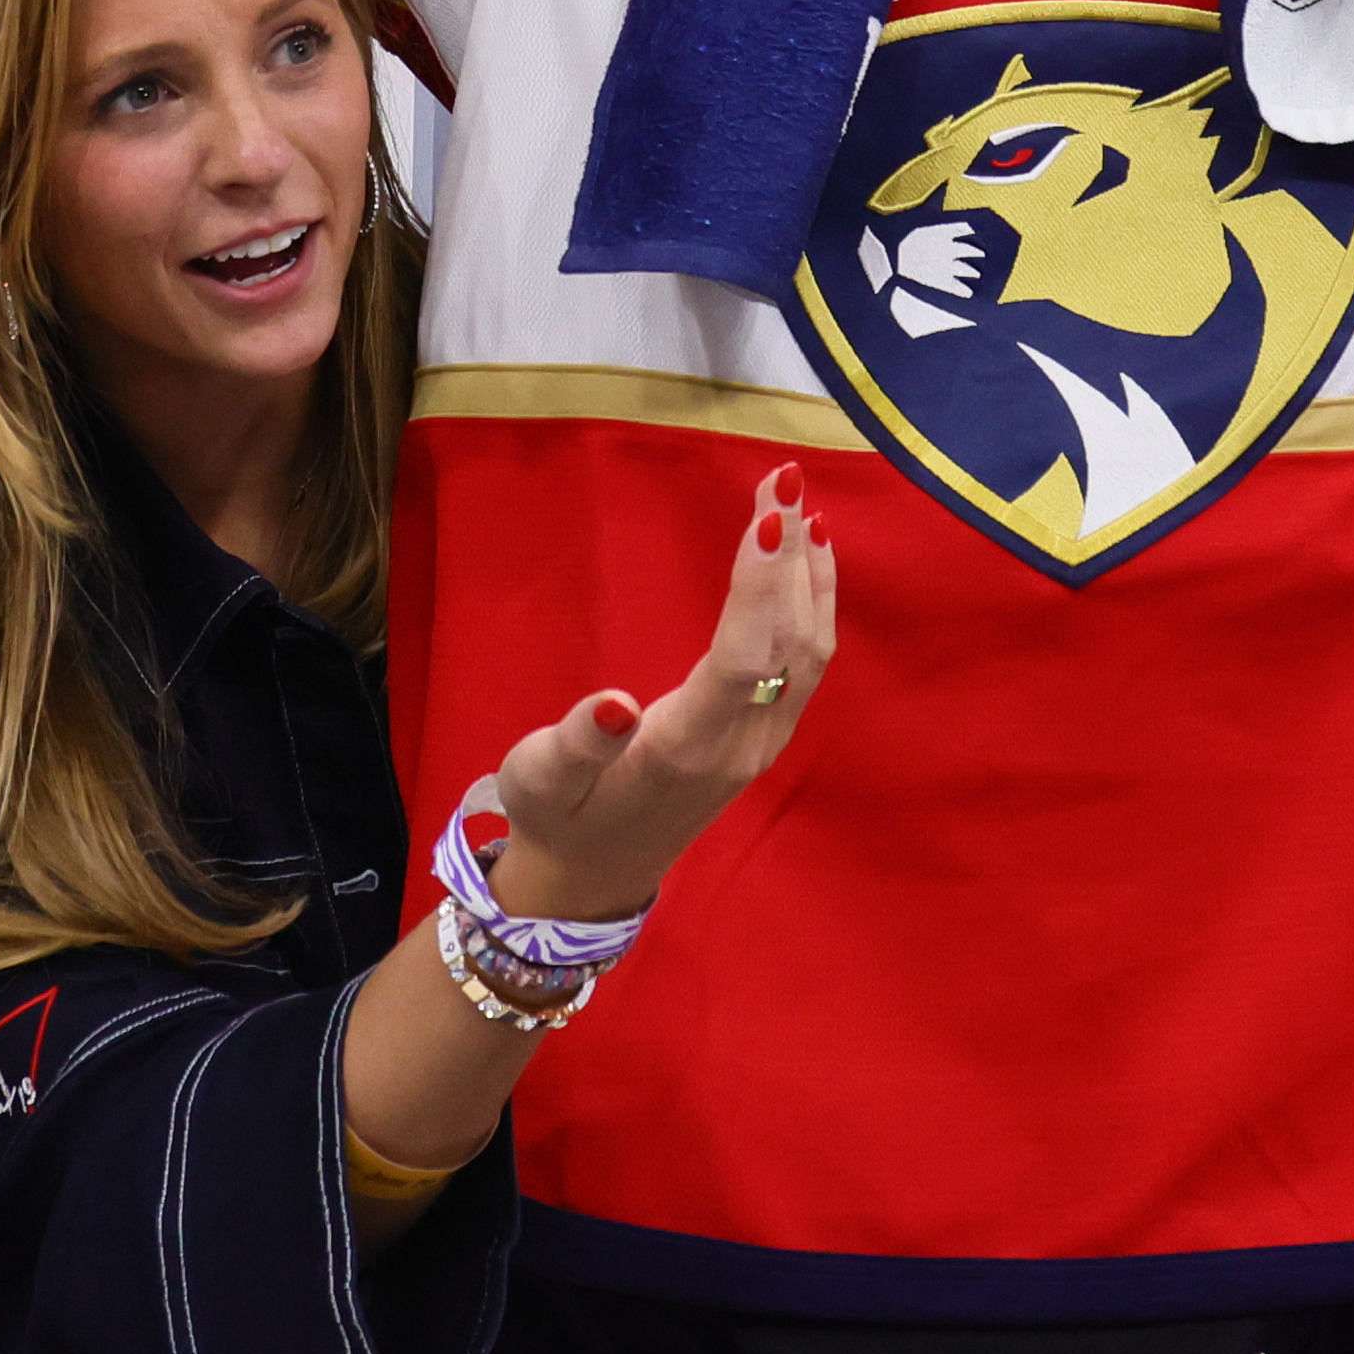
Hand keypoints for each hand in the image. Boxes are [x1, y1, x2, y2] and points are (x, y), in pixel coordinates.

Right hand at [483, 474, 834, 920]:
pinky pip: (807, 663)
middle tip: (784, 476)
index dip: (761, 588)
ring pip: (809, 652)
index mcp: (685, 748)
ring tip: (801, 502)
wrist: (593, 877)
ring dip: (810, 574)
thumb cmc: (557, 817)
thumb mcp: (539, 783)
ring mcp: (761, 742)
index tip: (768, 517)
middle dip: (791, 556)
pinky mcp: (764, 736)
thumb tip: (613, 705)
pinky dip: (814, 602)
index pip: (743, 659)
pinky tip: (811, 558)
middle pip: (788, 642)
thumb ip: (575, 746)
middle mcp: (740, 744)